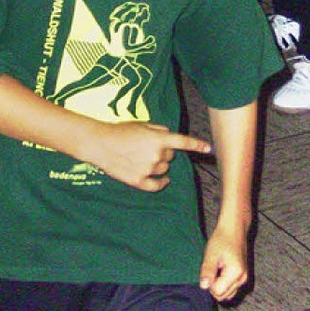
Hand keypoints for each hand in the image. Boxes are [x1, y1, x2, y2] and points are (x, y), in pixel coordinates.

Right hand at [90, 122, 210, 191]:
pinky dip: (161, 183)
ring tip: (143, 158)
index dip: (197, 145)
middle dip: (165, 151)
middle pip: (171, 156)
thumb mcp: (143, 125)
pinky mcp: (138, 181)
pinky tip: (163, 181)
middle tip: (148, 146)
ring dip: (159, 165)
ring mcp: (148, 169)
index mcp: (159, 139)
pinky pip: (156, 186)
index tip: (208, 148)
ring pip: (164, 169)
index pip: (183, 142)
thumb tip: (169, 136)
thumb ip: (160, 130)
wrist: (100, 144)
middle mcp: (156, 155)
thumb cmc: (121, 131)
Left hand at [199, 223, 248, 301]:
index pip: (217, 292)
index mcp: (236, 273)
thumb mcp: (211, 254)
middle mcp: (243, 278)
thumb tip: (204, 287)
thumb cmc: (222, 239)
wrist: (234, 228)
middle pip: (223, 296)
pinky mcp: (243, 276)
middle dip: (214, 286)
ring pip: (227, 294)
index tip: (210, 268)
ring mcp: (244, 278)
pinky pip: (231, 288)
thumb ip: (207, 272)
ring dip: (219, 285)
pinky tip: (222, 270)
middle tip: (213, 268)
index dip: (210, 283)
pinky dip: (224, 284)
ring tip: (218, 268)